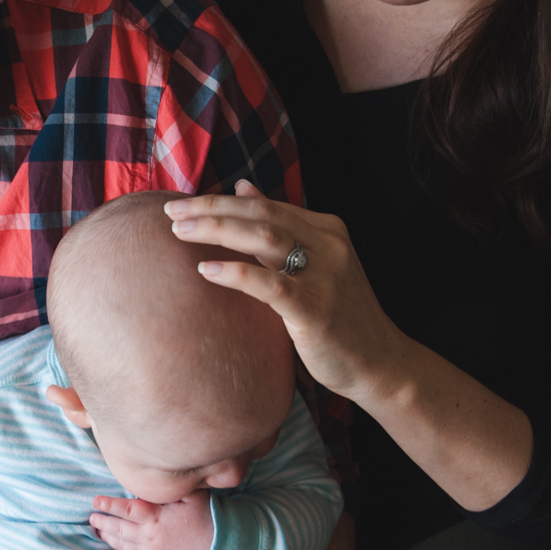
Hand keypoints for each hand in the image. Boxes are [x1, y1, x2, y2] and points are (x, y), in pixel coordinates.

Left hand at [90, 492, 214, 549]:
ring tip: (96, 531)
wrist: (219, 546)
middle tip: (91, 518)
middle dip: (104, 523)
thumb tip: (152, 479)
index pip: (128, 510)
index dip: (110, 505)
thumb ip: (169, 489)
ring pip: (125, 545)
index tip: (96, 501)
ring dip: (109, 538)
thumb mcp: (191, 495)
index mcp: (157, 518)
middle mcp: (151, 537)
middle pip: (121, 530)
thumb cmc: (205, 516)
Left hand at [164, 183, 400, 405]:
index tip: (182, 203)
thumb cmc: (340, 315)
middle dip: (211, 208)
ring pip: (263, 237)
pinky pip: (269, 284)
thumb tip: (243, 186)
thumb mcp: (315, 262)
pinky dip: (235, 272)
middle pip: (260, 213)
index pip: (264, 205)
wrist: (380, 363)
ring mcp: (324, 274)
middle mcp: (327, 244)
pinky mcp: (316, 309)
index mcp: (325, 229)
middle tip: (170, 210)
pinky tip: (206, 270)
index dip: (220, 201)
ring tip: (180, 231)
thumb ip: (281, 227)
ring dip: (217, 229)